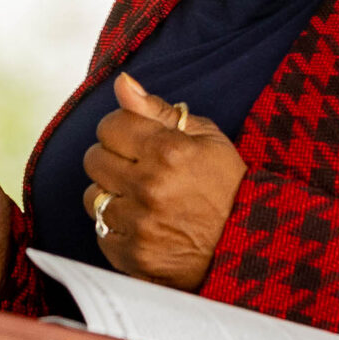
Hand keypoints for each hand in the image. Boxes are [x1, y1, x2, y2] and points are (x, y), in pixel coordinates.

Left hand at [83, 73, 246, 290]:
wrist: (246, 246)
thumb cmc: (228, 187)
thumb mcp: (206, 138)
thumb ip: (158, 109)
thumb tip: (122, 83)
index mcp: (168, 151)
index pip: (109, 126)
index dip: (122, 130)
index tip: (136, 140)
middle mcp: (149, 187)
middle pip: (94, 159)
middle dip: (112, 159)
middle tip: (138, 168)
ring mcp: (139, 224)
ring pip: (92, 197)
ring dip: (112, 194)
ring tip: (141, 198)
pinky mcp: (132, 256)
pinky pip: (100, 232)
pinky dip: (116, 228)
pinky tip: (142, 224)